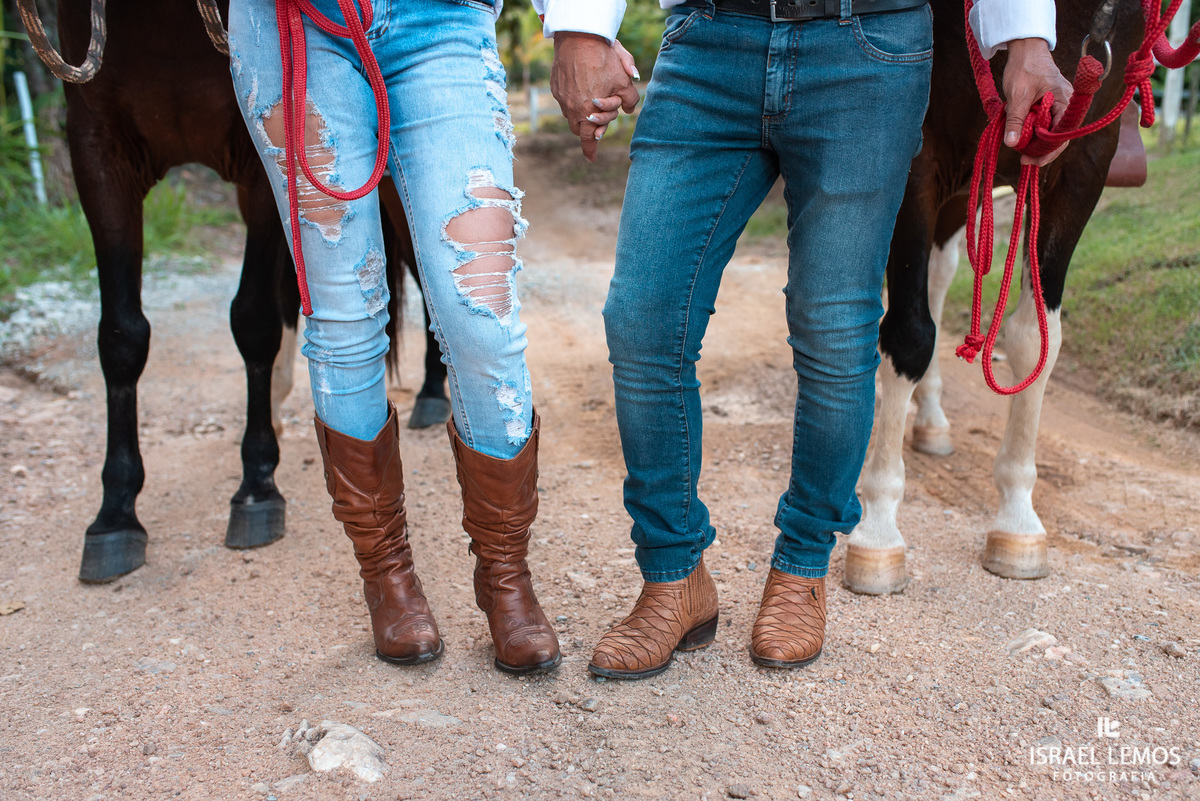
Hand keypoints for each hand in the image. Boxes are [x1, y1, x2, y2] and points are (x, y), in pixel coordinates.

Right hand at [550, 33, 640, 161]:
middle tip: (599, 124)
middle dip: (589, 130)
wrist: (579, 39)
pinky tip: (581, 85)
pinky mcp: (556, 86)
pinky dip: (573, 99)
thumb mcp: (625, 82)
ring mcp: (561, 98)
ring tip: (591, 103)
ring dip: (581, 115)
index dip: (590, 151)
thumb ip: (631, 99)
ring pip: (571, 115)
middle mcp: (571, 110)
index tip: (592, 159)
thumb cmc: (604, 62)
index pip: (588, 140)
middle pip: (580, 129)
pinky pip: (564, 99)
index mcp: (588, 114)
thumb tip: (630, 110)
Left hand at [1002, 38, 1073, 166]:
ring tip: (1022, 153)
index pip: (1063, 134)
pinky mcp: (1049, 105)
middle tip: (1025, 161)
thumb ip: (1015, 119)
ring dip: (1037, 143)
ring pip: (1051, 132)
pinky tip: (1023, 139)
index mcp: (1065, 101)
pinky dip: (1034, 133)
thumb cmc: (1024, 67)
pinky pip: (1045, 124)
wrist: (1025, 49)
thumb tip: (1012, 143)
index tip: (1034, 160)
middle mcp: (1066, 105)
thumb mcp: (1017, 95)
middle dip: (1042, 151)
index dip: (1050, 150)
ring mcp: (1058, 105)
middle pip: (1059, 136)